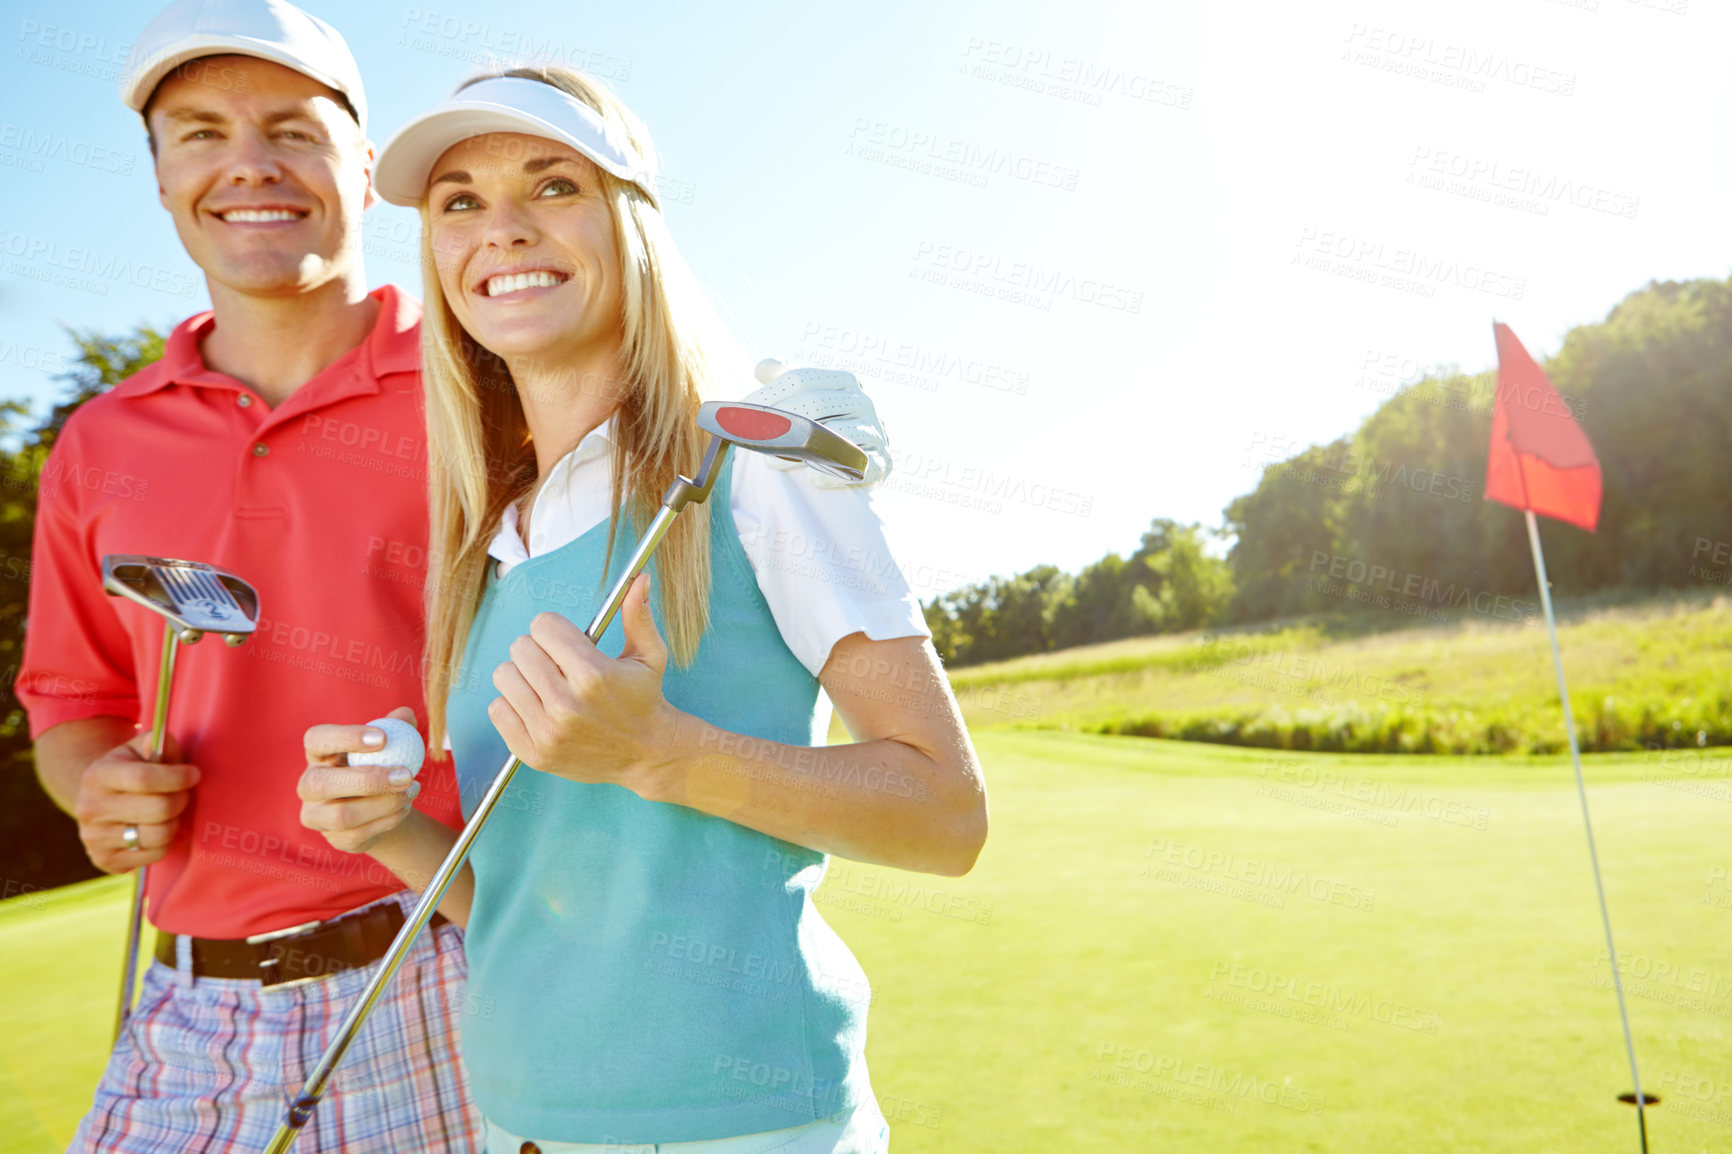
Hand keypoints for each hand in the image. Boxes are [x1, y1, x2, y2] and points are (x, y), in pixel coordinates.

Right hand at [73, 733, 198, 873]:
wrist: (99, 801)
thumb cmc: (131, 770)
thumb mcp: (140, 749)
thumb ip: (157, 743)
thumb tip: (167, 747)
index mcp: (97, 775)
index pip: (144, 778)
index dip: (177, 777)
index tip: (194, 774)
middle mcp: (89, 808)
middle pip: (158, 808)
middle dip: (180, 800)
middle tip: (181, 795)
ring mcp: (94, 838)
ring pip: (159, 834)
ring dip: (174, 822)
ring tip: (169, 813)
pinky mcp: (104, 860)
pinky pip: (154, 854)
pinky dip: (165, 843)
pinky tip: (156, 829)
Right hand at [298, 706, 422, 854]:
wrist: (382, 806)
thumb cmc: (382, 764)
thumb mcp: (390, 744)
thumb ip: (397, 727)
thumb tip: (404, 715)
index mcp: (318, 753)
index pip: (316, 739)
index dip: (345, 737)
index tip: (383, 738)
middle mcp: (308, 785)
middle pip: (322, 783)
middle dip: (367, 779)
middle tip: (405, 774)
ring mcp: (316, 815)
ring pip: (341, 815)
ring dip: (384, 804)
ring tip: (412, 790)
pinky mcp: (334, 839)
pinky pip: (359, 834)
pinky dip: (388, 820)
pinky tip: (406, 807)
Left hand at [489, 574, 678, 789]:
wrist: (647, 755)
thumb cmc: (644, 699)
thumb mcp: (650, 655)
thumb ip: (638, 615)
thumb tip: (640, 578)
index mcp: (593, 674)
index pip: (542, 625)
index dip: (554, 629)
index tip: (566, 642)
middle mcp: (567, 704)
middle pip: (520, 648)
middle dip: (539, 650)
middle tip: (558, 665)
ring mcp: (548, 732)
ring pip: (505, 676)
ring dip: (523, 676)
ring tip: (547, 686)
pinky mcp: (534, 753)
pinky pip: (497, 709)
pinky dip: (513, 704)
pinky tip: (537, 708)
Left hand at [746, 360, 892, 486]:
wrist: (859, 457)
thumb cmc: (825, 422)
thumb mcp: (806, 396)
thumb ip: (783, 378)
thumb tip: (762, 368)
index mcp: (844, 380)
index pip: (802, 379)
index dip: (769, 393)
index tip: (743, 409)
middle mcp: (864, 401)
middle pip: (815, 404)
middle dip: (780, 420)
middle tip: (752, 436)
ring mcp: (876, 431)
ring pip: (835, 436)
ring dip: (799, 450)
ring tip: (771, 462)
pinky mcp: (881, 462)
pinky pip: (858, 467)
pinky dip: (833, 473)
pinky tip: (811, 477)